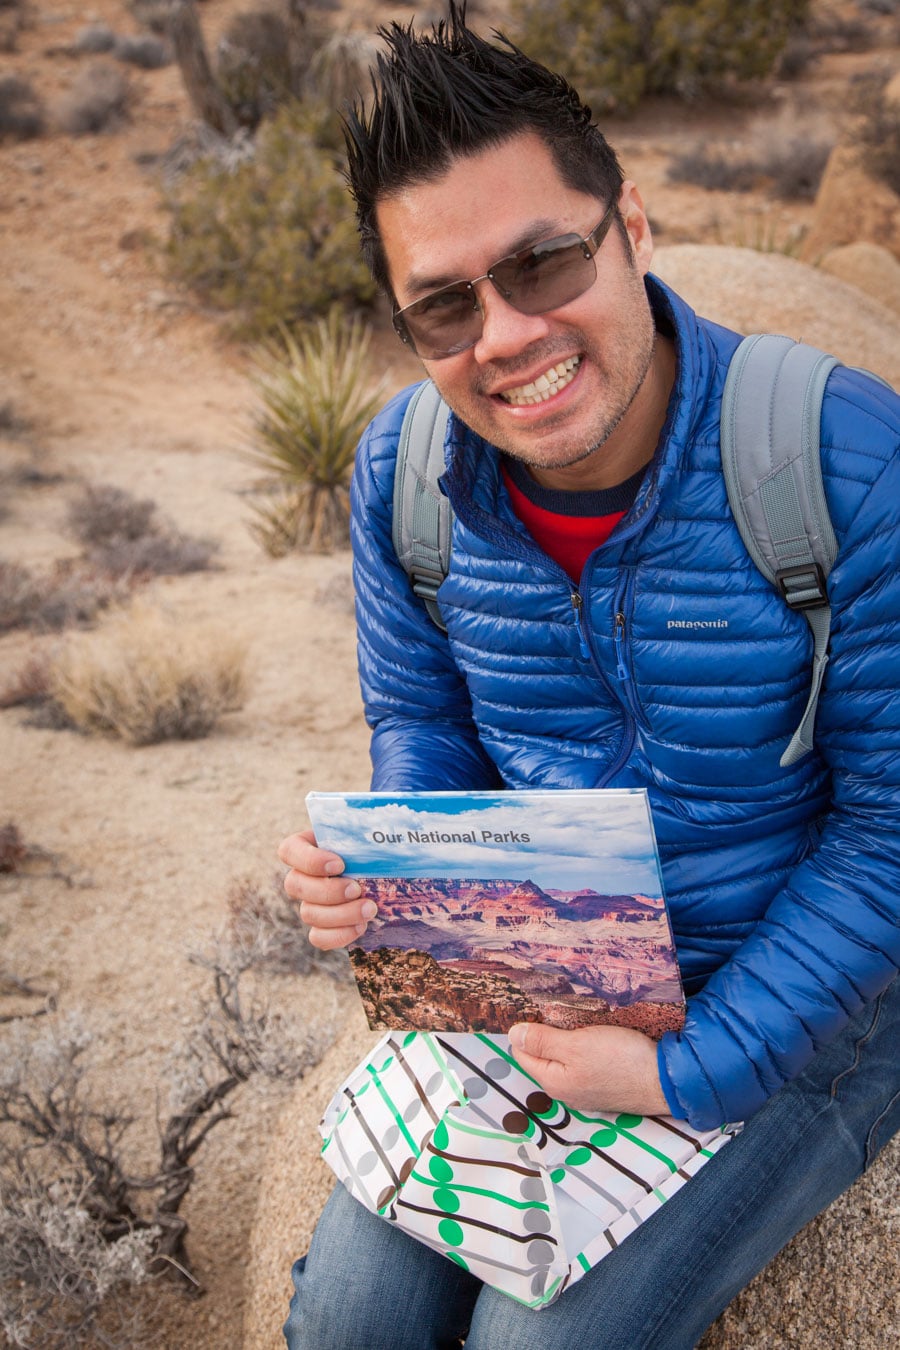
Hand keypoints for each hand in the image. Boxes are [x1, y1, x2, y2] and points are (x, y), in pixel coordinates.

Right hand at [278, 828, 375, 949]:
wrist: (384, 871)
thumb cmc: (374, 844)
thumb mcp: (369, 831)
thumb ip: (370, 828)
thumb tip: (394, 826)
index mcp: (306, 847)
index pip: (289, 851)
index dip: (310, 860)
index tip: (339, 864)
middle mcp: (302, 875)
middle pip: (295, 886)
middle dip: (328, 891)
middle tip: (357, 889)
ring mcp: (309, 902)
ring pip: (308, 913)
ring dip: (340, 914)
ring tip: (370, 909)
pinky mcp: (322, 926)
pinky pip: (318, 937)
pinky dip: (339, 935)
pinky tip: (361, 926)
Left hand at [507, 1022, 669, 1116]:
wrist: (664, 1080)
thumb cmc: (621, 1061)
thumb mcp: (577, 1044)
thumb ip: (543, 1041)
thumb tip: (513, 1034)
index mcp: (553, 1081)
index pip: (523, 1052)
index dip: (527, 1029)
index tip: (538, 1008)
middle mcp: (565, 1091)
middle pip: (544, 1056)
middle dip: (548, 1033)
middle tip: (560, 1010)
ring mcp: (585, 1091)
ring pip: (565, 1059)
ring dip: (568, 1040)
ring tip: (579, 1021)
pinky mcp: (603, 1086)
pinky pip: (583, 1064)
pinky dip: (585, 1049)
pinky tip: (596, 1036)